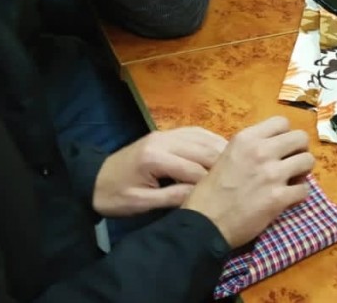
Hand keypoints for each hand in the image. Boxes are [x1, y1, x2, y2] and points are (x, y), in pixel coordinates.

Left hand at [92, 127, 226, 217]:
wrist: (93, 180)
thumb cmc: (115, 197)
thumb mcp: (141, 204)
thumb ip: (172, 198)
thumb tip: (203, 197)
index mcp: (155, 158)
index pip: (193, 169)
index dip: (212, 182)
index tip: (228, 193)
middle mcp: (163, 139)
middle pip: (202, 148)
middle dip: (223, 163)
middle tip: (242, 176)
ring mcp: (166, 133)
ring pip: (202, 137)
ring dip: (221, 149)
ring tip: (239, 164)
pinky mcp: (167, 132)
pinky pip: (196, 132)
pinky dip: (212, 141)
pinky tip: (224, 151)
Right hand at [182, 116, 313, 248]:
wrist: (204, 224)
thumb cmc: (210, 192)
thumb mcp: (226, 156)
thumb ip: (250, 147)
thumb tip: (272, 146)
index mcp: (246, 138)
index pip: (282, 122)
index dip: (285, 135)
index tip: (281, 147)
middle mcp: (261, 151)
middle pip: (300, 137)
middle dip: (299, 150)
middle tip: (291, 162)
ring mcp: (271, 174)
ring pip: (308, 161)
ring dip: (303, 171)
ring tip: (292, 180)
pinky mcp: (278, 198)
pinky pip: (304, 189)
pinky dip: (299, 195)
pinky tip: (288, 199)